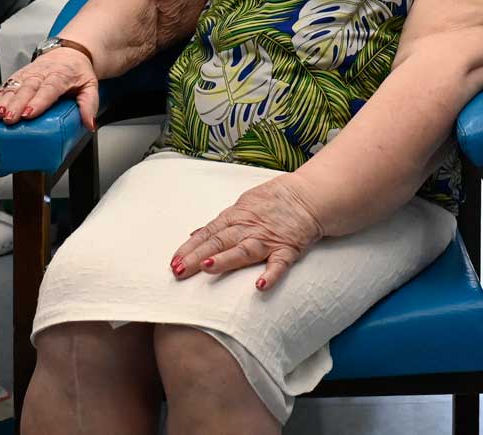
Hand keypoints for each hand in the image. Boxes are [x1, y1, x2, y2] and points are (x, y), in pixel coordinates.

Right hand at [0, 47, 99, 129]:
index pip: (49, 88)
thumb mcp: (90, 85)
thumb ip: (89, 104)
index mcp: (61, 75)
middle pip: (28, 88)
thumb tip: (89, 124)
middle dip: (16, 104)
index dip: (38, 101)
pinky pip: (6, 86)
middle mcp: (42, 72)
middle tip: (9, 118)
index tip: (29, 113)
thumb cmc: (78, 71)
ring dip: (3, 101)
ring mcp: (29, 73)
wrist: (69, 51)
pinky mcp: (19, 75)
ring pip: (14, 86)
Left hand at [170, 175, 324, 292]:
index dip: (190, 247)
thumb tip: (195, 235)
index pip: (208, 233)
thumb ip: (220, 223)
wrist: (309, 195)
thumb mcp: (241, 206)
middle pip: (220, 242)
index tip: (173, 261)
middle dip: (198, 256)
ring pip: (244, 250)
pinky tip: (260, 286)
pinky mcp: (288, 249)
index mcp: (236, 217)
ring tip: (209, 268)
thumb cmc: (273, 201)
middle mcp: (249, 228)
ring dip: (227, 259)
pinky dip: (271, 274)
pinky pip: (279, 264)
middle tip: (179, 270)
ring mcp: (268, 239)